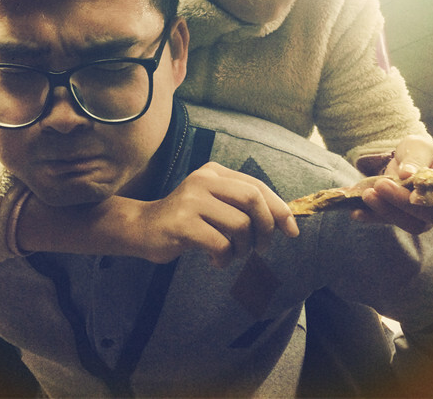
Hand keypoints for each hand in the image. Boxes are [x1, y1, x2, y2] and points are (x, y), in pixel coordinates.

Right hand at [135, 162, 298, 267]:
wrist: (141, 228)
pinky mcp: (182, 223)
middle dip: (266, 227)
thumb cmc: (186, 220)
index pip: (257, 186)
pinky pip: (220, 244)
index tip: (291, 230)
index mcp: (214, 172)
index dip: (279, 208)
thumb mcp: (212, 202)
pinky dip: (224, 258)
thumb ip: (240, 204)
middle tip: (262, 247)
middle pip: (253, 199)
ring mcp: (191, 200)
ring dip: (243, 248)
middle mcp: (203, 180)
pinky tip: (214, 260)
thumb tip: (284, 220)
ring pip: (240, 224)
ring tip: (232, 254)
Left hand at [352, 135, 432, 233]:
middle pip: (430, 213)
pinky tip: (356, 213)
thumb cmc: (420, 151)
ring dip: (387, 211)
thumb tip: (405, 174)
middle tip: (380, 186)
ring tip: (366, 195)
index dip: (432, 196)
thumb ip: (414, 158)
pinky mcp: (407, 220)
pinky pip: (392, 223)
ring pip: (413, 224)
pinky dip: (374, 218)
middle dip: (402, 202)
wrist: (410, 161)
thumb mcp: (417, 146)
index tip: (413, 194)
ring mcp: (428, 216)